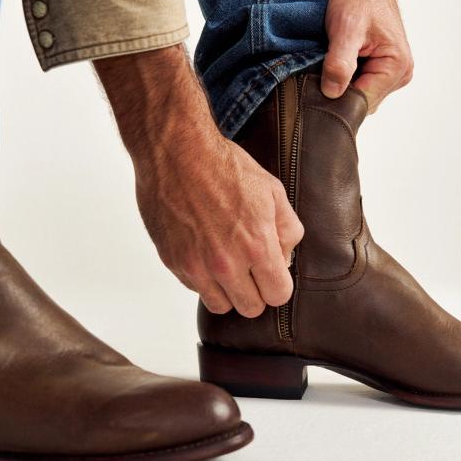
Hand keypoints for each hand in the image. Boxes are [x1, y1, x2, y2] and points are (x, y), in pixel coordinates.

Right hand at [95, 46, 303, 317]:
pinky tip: (205, 249)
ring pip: (221, 305)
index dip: (278, 284)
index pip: (278, 296)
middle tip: (252, 267)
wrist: (176, 151)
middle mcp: (225, 263)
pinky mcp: (172, 262)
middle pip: (250, 308)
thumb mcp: (272, 190)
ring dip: (228, 290)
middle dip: (256, 290)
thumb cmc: (223, 166)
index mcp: (256, 246)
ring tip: (228, 261)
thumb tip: (286, 256)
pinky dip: (203, 277)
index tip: (273, 272)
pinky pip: (195, 287)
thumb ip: (288, 229)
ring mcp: (196, 266)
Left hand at [322, 0, 412, 111]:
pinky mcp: (379, 67)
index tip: (315, 87)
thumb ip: (340, 64)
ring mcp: (390, 72)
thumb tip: (332, 93)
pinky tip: (334, 61)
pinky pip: (357, 83)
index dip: (336, 98)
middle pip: (361, 102)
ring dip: (340, 83)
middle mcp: (399, 74)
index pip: (362, 102)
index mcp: (397, 67)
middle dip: (338, 91)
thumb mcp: (345, 29)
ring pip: (357, 94)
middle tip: (318, 71)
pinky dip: (343, 76)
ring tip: (327, 62)